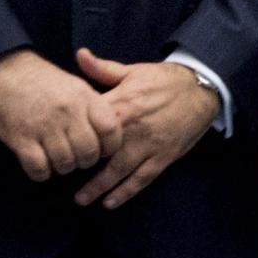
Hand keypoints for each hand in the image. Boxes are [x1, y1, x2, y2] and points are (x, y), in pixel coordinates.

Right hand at [0, 47, 119, 181]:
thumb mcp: (75, 85)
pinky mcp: (20, 137)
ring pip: (65, 164)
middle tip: (75, 157)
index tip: (99, 148)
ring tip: (56, 158)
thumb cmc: (42, 80)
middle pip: (89, 153)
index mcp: (84, 97)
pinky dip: (40, 173)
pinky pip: (39, 169)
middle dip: (84, 161)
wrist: (3, 68)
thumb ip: (93, 108)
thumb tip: (109, 135)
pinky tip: (38, 163)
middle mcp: (67, 112)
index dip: (109, 147)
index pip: (111, 131)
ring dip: (62, 167)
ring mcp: (43, 125)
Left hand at [69, 50, 219, 209]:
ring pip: (119, 171)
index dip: (72, 135)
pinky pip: (142, 178)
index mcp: (121, 104)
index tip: (56, 145)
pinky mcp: (163, 156)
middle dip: (80, 167)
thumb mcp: (133, 70)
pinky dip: (126, 192)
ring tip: (81, 200)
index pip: (90, 124)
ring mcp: (148, 145)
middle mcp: (132, 128)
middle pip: (100, 153)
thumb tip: (79, 54)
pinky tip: (111, 203)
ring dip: (99, 187)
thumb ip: (103, 69)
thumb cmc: (165, 79)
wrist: (201, 89)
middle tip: (61, 178)